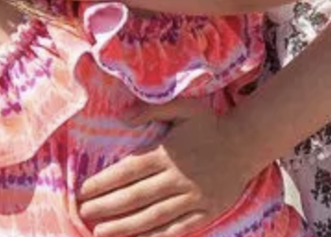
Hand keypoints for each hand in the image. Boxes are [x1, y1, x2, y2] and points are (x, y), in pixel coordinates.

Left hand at [78, 100, 256, 236]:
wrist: (247, 143)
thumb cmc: (211, 124)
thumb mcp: (185, 107)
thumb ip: (152, 109)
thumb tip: (122, 116)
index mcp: (168, 153)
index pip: (128, 171)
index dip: (104, 182)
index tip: (83, 191)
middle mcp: (178, 177)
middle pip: (136, 196)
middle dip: (106, 207)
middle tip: (83, 214)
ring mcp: (193, 197)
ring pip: (153, 216)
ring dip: (125, 226)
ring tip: (100, 232)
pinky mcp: (206, 211)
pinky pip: (178, 228)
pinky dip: (157, 236)